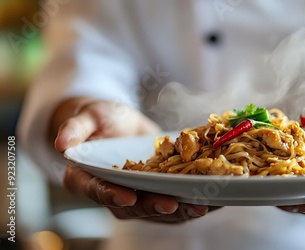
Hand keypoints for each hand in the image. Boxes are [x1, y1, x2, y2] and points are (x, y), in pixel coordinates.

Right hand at [53, 98, 217, 222]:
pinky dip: (193, 202)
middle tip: (174, 203)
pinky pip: (175, 203)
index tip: (128, 196)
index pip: (97, 191)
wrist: (116, 125)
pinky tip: (213, 200)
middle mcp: (112, 194)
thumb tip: (63, 143)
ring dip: (180, 211)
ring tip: (201, 206)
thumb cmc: (99, 120)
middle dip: (154, 206)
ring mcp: (137, 196)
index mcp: (87, 179)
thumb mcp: (87, 117)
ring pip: (157, 210)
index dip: (111, 195)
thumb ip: (75, 128)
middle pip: (133, 206)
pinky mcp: (157, 192)